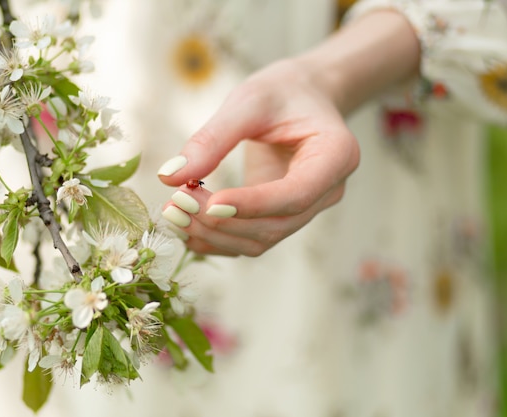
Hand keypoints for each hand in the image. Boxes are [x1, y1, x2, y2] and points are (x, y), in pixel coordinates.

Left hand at [157, 59, 359, 255]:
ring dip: (214, 235)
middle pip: (276, 225)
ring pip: (261, 239)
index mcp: (336, 155)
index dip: (252, 205)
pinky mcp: (282, 216)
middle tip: (176, 204)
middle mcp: (327, 191)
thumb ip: (212, 138)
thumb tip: (169, 176)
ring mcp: (306, 208)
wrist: (302, 97)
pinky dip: (217, 239)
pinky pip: (251, 238)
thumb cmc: (282, 92)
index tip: (209, 203)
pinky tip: (186, 226)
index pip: (296, 195)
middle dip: (222, 222)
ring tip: (173, 213)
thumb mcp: (249, 101)